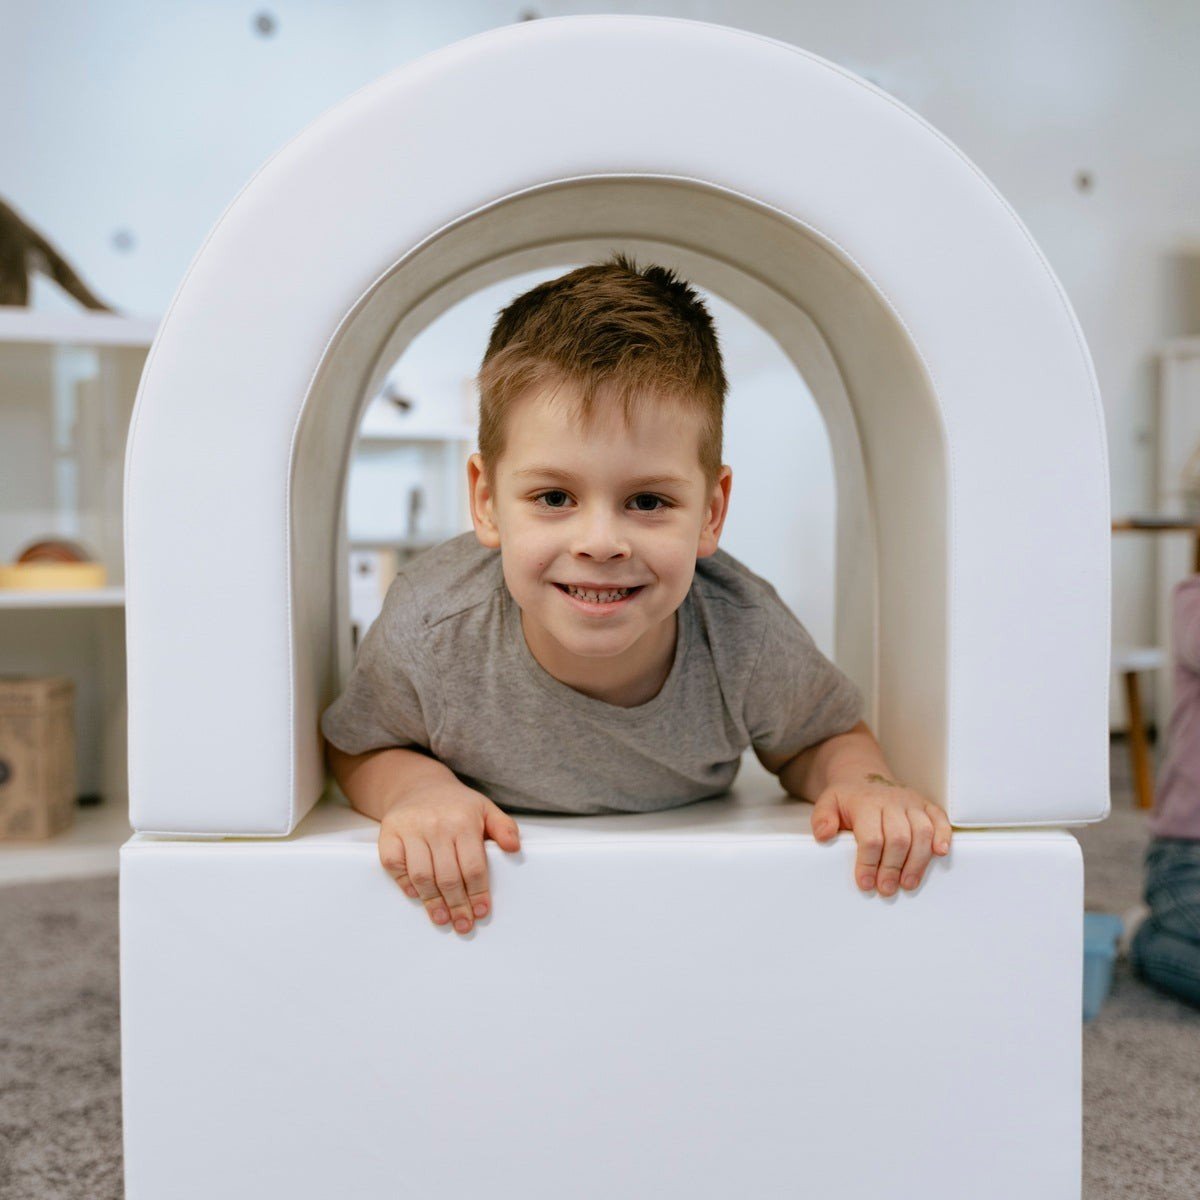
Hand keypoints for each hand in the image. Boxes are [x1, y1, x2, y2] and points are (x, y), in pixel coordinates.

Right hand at [378, 780, 521, 933]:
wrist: (419, 785)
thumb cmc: (456, 804)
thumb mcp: (485, 808)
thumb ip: (504, 828)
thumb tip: (515, 848)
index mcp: (463, 821)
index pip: (473, 866)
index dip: (478, 893)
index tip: (481, 912)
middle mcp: (436, 825)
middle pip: (447, 876)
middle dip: (457, 905)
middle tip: (463, 924)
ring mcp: (410, 829)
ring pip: (421, 875)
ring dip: (432, 902)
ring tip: (442, 918)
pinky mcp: (389, 833)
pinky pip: (394, 865)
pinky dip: (404, 883)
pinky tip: (417, 896)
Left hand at [810, 774, 951, 894]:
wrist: (864, 776)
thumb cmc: (847, 798)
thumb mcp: (827, 803)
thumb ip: (822, 818)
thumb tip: (824, 835)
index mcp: (866, 803)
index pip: (871, 837)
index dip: (868, 863)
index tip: (865, 883)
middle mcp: (892, 801)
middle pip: (899, 838)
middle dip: (893, 868)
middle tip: (886, 888)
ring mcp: (911, 802)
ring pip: (922, 832)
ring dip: (917, 862)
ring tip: (907, 883)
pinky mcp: (926, 805)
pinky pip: (940, 818)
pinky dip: (943, 836)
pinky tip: (940, 854)